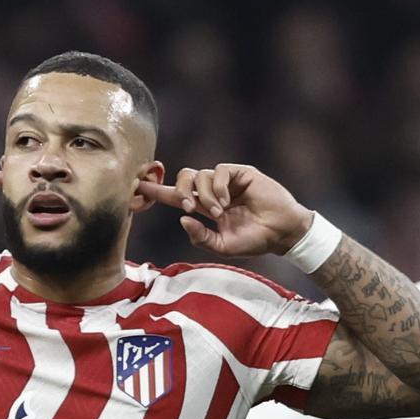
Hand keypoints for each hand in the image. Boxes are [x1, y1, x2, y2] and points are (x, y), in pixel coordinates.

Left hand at [137, 164, 311, 257]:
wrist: (281, 233)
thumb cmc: (255, 241)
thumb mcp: (222, 247)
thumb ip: (201, 237)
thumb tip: (182, 219)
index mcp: (205, 208)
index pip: (176, 197)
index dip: (157, 192)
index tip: (138, 188)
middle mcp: (213, 191)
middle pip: (184, 178)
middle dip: (179, 191)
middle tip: (189, 208)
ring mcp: (226, 181)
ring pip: (199, 174)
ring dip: (203, 195)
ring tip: (218, 213)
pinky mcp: (240, 172)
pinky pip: (217, 171)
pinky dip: (216, 188)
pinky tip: (225, 203)